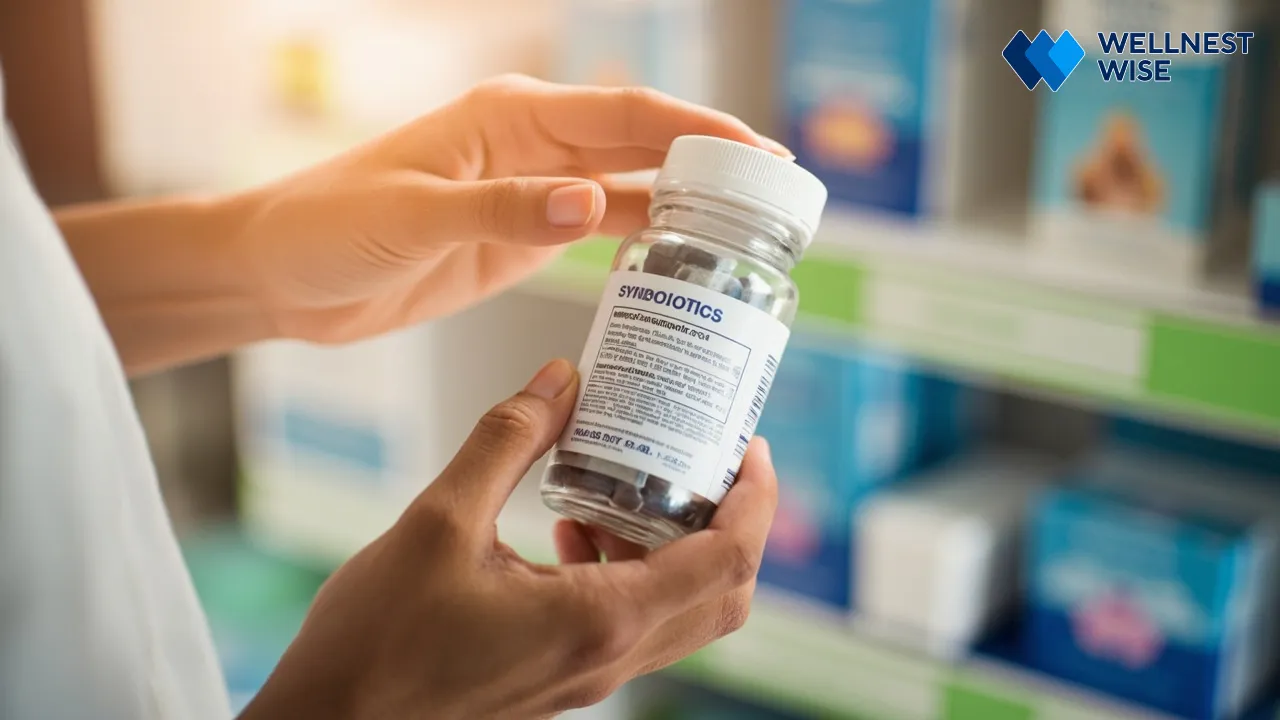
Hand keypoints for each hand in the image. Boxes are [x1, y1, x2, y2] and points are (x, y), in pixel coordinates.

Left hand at [229, 74, 788, 343]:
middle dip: (712, 163)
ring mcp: (532, 190)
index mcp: (510, 116)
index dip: (697, 131)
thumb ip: (504, 211)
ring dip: (688, 202)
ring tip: (752, 229)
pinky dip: (646, 239)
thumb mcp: (413, 217)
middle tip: (782, 195)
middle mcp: (532, 144)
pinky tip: (685, 258)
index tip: (760, 153)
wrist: (281, 274)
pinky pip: (602, 229)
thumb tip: (594, 205)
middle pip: (643, 144)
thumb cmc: (327, 227)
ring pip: (630, 186)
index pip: (625, 116)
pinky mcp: (522, 235)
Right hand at [240, 359, 778, 719]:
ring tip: (632, 483)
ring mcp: (587, 675)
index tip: (749, 445)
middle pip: (721, 593)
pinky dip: (630, 569)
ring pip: (679, 612)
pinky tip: (571, 525)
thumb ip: (508, 440)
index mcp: (598, 619)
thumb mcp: (438, 518)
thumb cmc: (376, 639)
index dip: (756, 499)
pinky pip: (630, 622)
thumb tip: (561, 379)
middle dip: (731, 520)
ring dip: (678, 545)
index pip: (725, 560)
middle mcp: (608, 656)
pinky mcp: (560, 677)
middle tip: (709, 458)